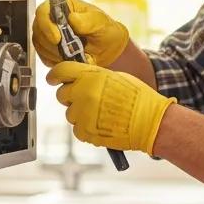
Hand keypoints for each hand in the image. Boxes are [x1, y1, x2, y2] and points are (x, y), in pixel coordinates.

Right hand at [32, 0, 129, 67]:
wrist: (108, 47)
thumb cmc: (105, 29)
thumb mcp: (101, 22)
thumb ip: (88, 21)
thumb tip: (72, 19)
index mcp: (61, 4)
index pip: (42, 11)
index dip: (46, 25)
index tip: (56, 39)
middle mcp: (50, 17)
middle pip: (38, 30)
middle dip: (52, 44)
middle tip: (69, 50)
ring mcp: (47, 33)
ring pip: (40, 45)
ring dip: (55, 53)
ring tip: (74, 54)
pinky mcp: (48, 49)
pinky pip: (43, 57)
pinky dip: (55, 61)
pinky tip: (69, 59)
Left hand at [47, 61, 175, 153]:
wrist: (151, 122)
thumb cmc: (139, 99)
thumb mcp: (117, 77)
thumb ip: (95, 77)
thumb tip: (82, 81)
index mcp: (91, 76)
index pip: (61, 71)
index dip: (54, 75)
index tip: (52, 78)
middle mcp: (84, 93)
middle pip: (62, 94)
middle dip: (71, 96)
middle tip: (86, 99)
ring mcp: (83, 114)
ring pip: (70, 114)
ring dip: (80, 113)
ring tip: (100, 114)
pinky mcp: (86, 132)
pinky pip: (77, 129)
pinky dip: (86, 128)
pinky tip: (101, 124)